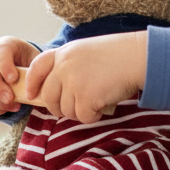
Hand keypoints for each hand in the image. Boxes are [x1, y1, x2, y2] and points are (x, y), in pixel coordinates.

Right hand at [0, 36, 40, 115]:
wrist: (17, 66)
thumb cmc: (28, 63)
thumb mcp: (35, 59)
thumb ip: (36, 68)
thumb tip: (40, 83)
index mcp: (3, 45)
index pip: (0, 51)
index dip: (4, 65)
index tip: (13, 79)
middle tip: (10, 99)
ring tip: (15, 106)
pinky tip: (6, 109)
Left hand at [24, 31, 147, 123]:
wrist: (138, 57)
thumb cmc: (118, 54)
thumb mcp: (86, 51)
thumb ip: (69, 66)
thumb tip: (59, 91)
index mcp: (64, 53)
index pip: (36, 68)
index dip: (32, 83)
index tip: (32, 94)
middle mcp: (64, 67)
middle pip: (49, 97)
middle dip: (59, 107)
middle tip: (75, 107)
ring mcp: (73, 82)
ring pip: (66, 110)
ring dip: (80, 111)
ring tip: (96, 100)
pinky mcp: (86, 98)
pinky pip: (82, 117)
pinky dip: (93, 115)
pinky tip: (103, 104)